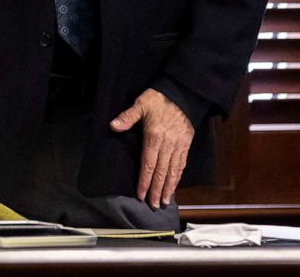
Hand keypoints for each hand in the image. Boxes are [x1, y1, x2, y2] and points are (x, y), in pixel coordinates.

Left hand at [110, 88, 193, 209]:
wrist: (182, 93)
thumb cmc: (158, 99)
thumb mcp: (141, 104)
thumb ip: (128, 117)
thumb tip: (113, 126)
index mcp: (154, 137)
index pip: (148, 164)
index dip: (144, 181)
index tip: (141, 195)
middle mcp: (167, 144)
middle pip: (161, 172)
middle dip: (156, 190)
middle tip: (153, 206)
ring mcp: (178, 145)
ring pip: (173, 170)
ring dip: (168, 187)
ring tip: (164, 201)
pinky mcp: (186, 144)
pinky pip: (182, 163)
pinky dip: (178, 176)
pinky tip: (174, 185)